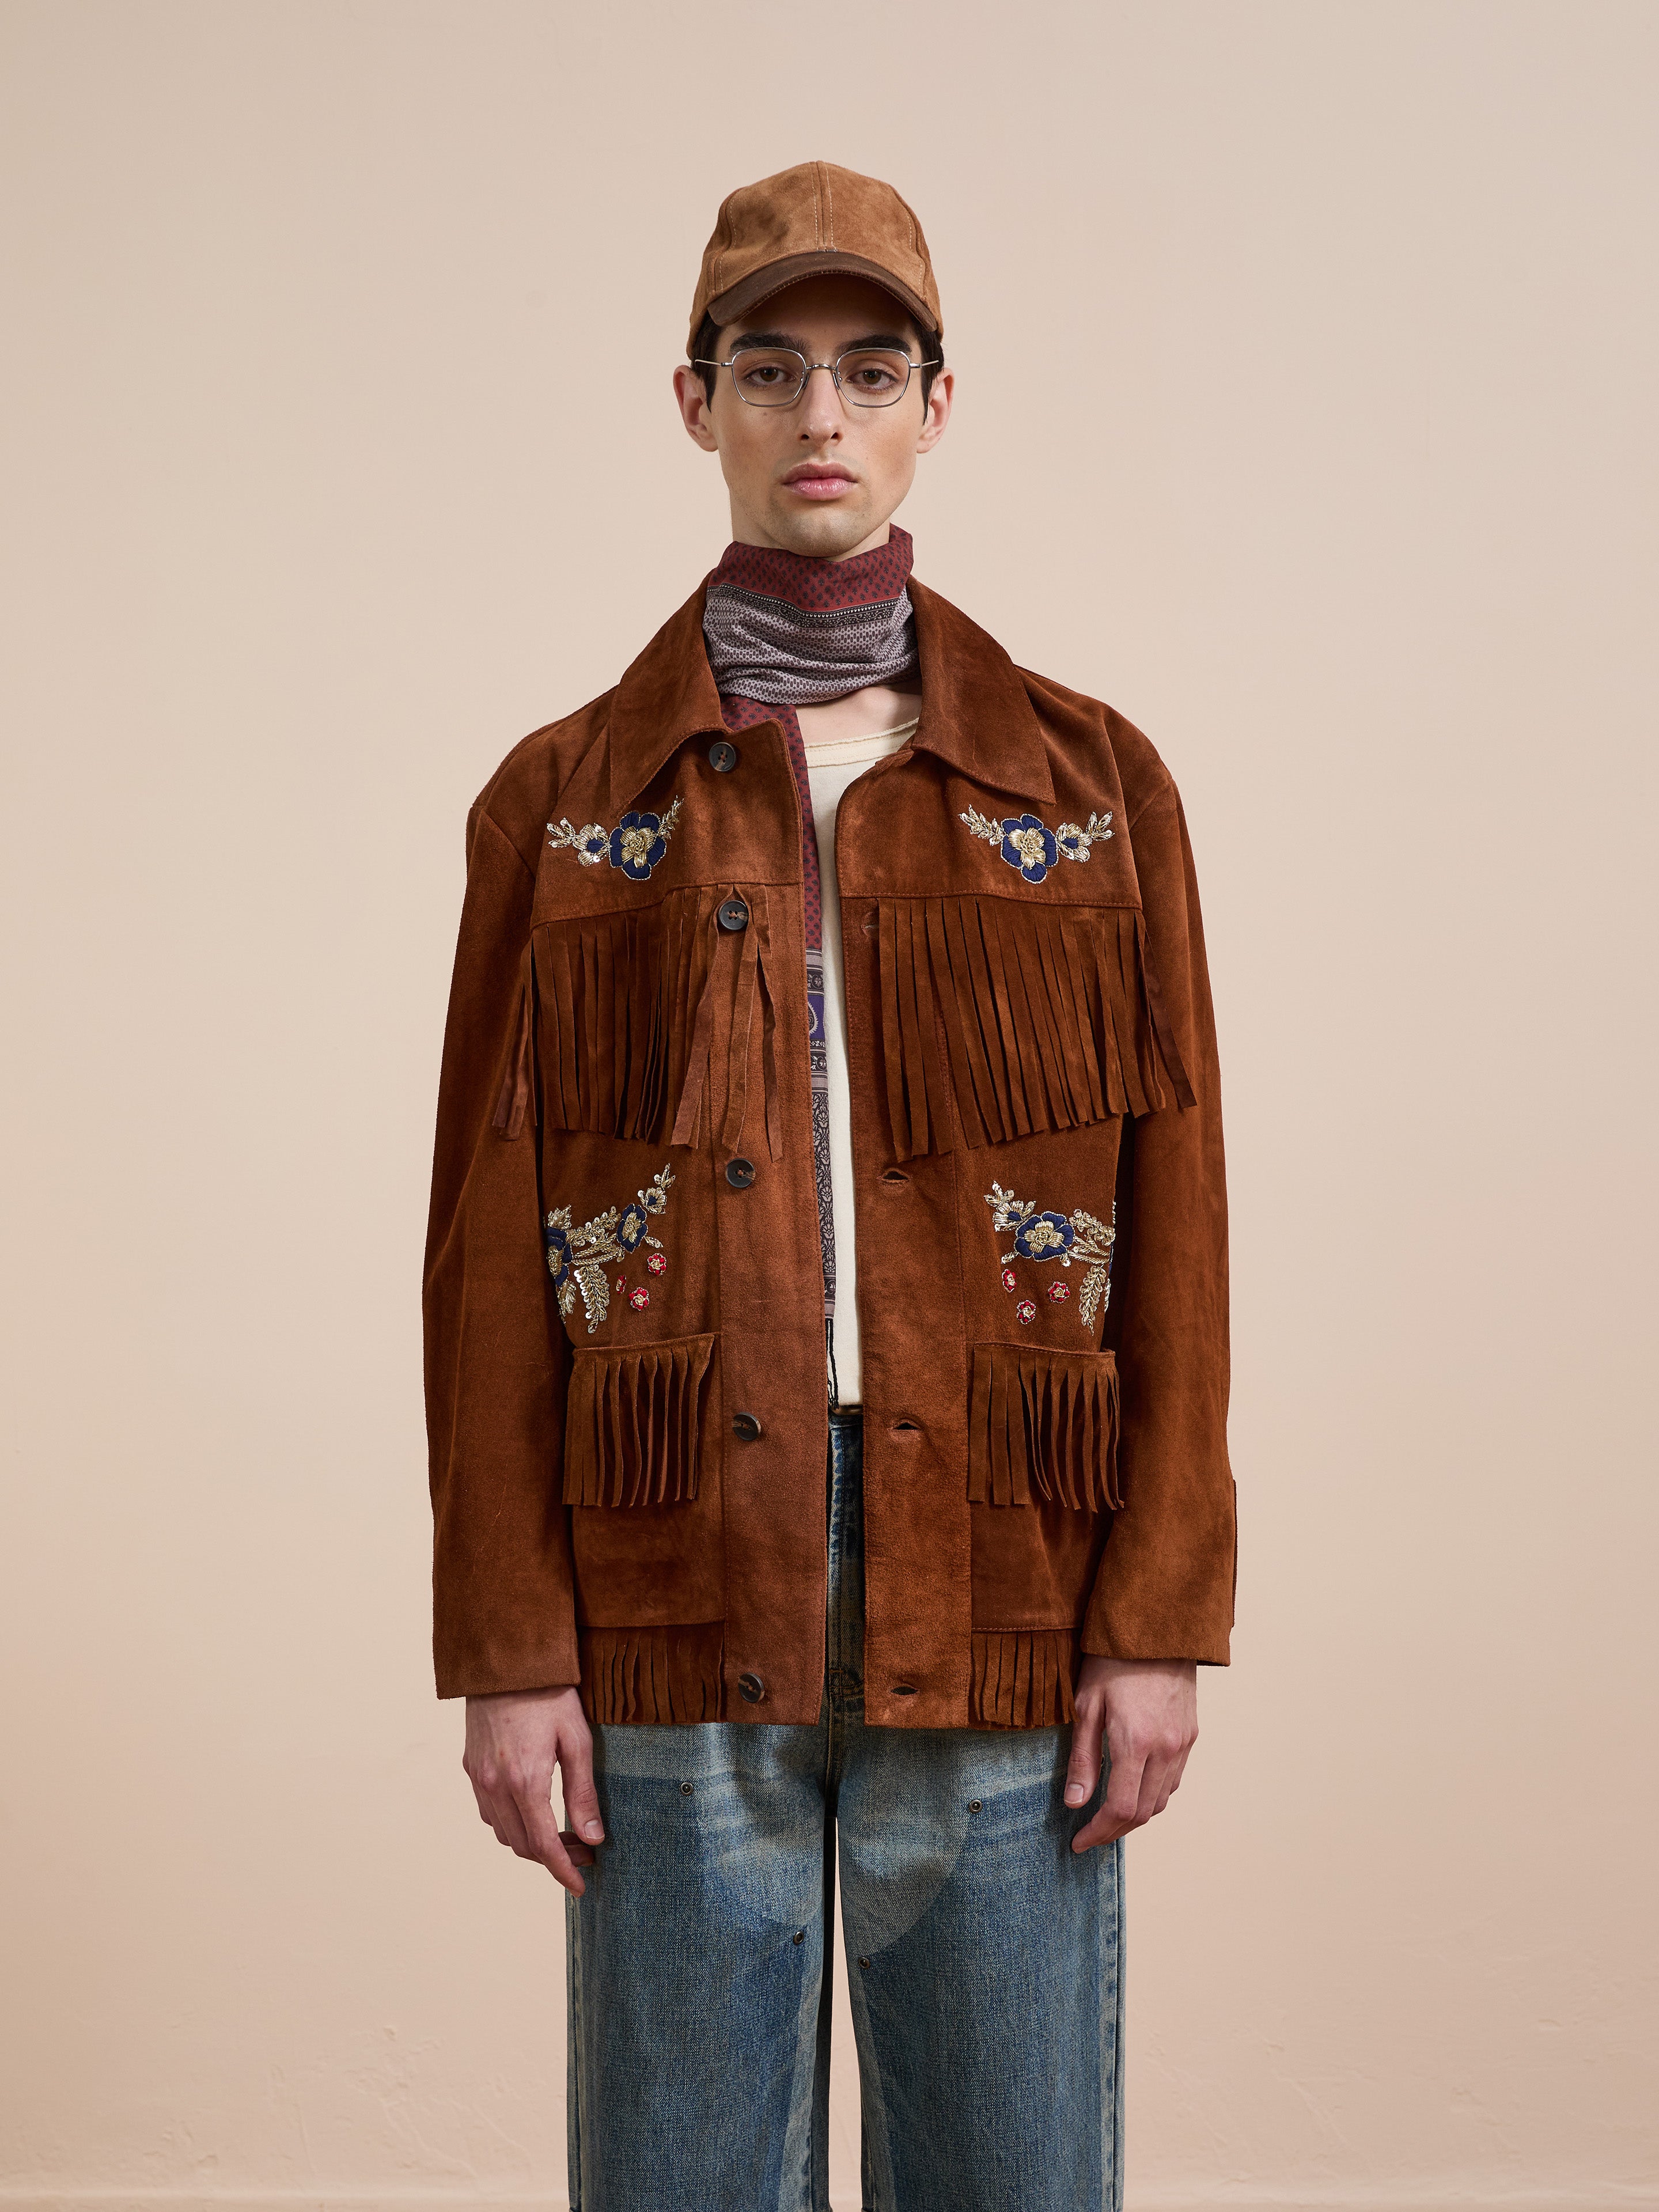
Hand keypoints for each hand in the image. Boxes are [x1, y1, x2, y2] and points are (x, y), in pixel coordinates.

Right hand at [463, 1686, 602, 1895]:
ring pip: (503, 1833)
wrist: (505, 1660)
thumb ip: (583, 1793)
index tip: (582, 1886)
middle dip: (554, 1858)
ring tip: (563, 1836)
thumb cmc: (549, 1694)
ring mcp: (478, 1778)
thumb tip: (592, 1838)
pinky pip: (489, 1812)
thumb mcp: (577, 1740)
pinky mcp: (471, 1766)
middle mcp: (495, 1786)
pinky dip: (511, 1824)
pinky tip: (533, 1813)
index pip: (545, 1846)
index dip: (563, 1871)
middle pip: (523, 1845)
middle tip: (584, 1853)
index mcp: (525, 1782)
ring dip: (531, 1843)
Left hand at [1066, 1657, 1197, 1852]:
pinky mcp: (1191, 1736)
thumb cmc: (1113, 1661)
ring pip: (1161, 1800)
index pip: (1120, 1809)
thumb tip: (1074, 1802)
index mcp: (1135, 1742)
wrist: (1157, 1628)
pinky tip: (1133, 1790)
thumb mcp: (1085, 1704)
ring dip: (1134, 1816)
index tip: (1078, 1842)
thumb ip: (1082, 1757)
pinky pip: (1173, 1780)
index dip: (1098, 1832)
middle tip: (1089, 1836)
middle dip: (1114, 1831)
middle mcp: (1165, 1750)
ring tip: (1107, 1817)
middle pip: (1143, 1813)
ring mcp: (1182, 1744)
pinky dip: (1152, 1795)